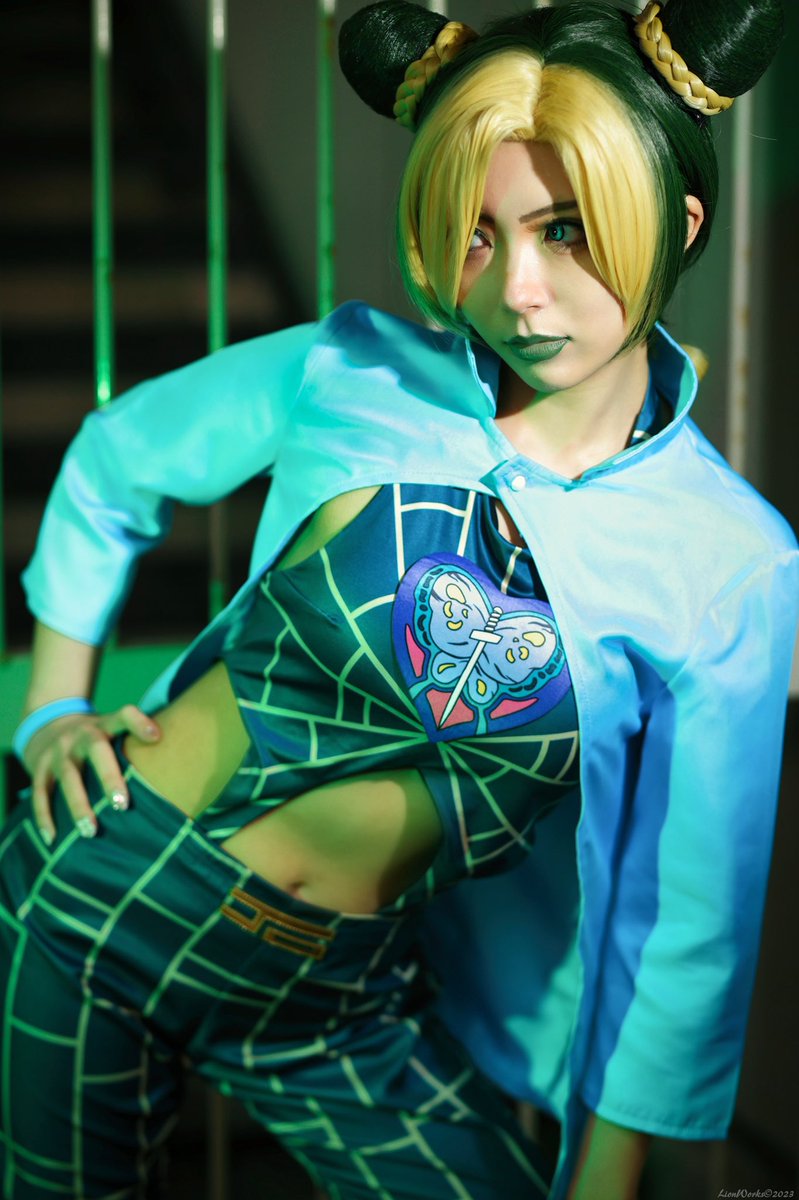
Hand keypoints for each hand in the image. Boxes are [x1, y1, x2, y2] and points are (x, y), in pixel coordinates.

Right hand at [24, 706, 160, 843]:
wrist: (48, 726)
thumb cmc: (97, 739)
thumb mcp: (113, 731)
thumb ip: (137, 746)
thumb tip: (182, 774)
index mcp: (105, 724)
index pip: (123, 715)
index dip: (139, 723)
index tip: (157, 736)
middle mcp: (81, 734)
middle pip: (96, 750)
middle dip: (109, 777)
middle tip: (122, 804)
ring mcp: (58, 751)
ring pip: (67, 777)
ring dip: (78, 805)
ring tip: (90, 831)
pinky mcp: (38, 768)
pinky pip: (40, 793)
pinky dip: (44, 816)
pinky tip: (52, 837)